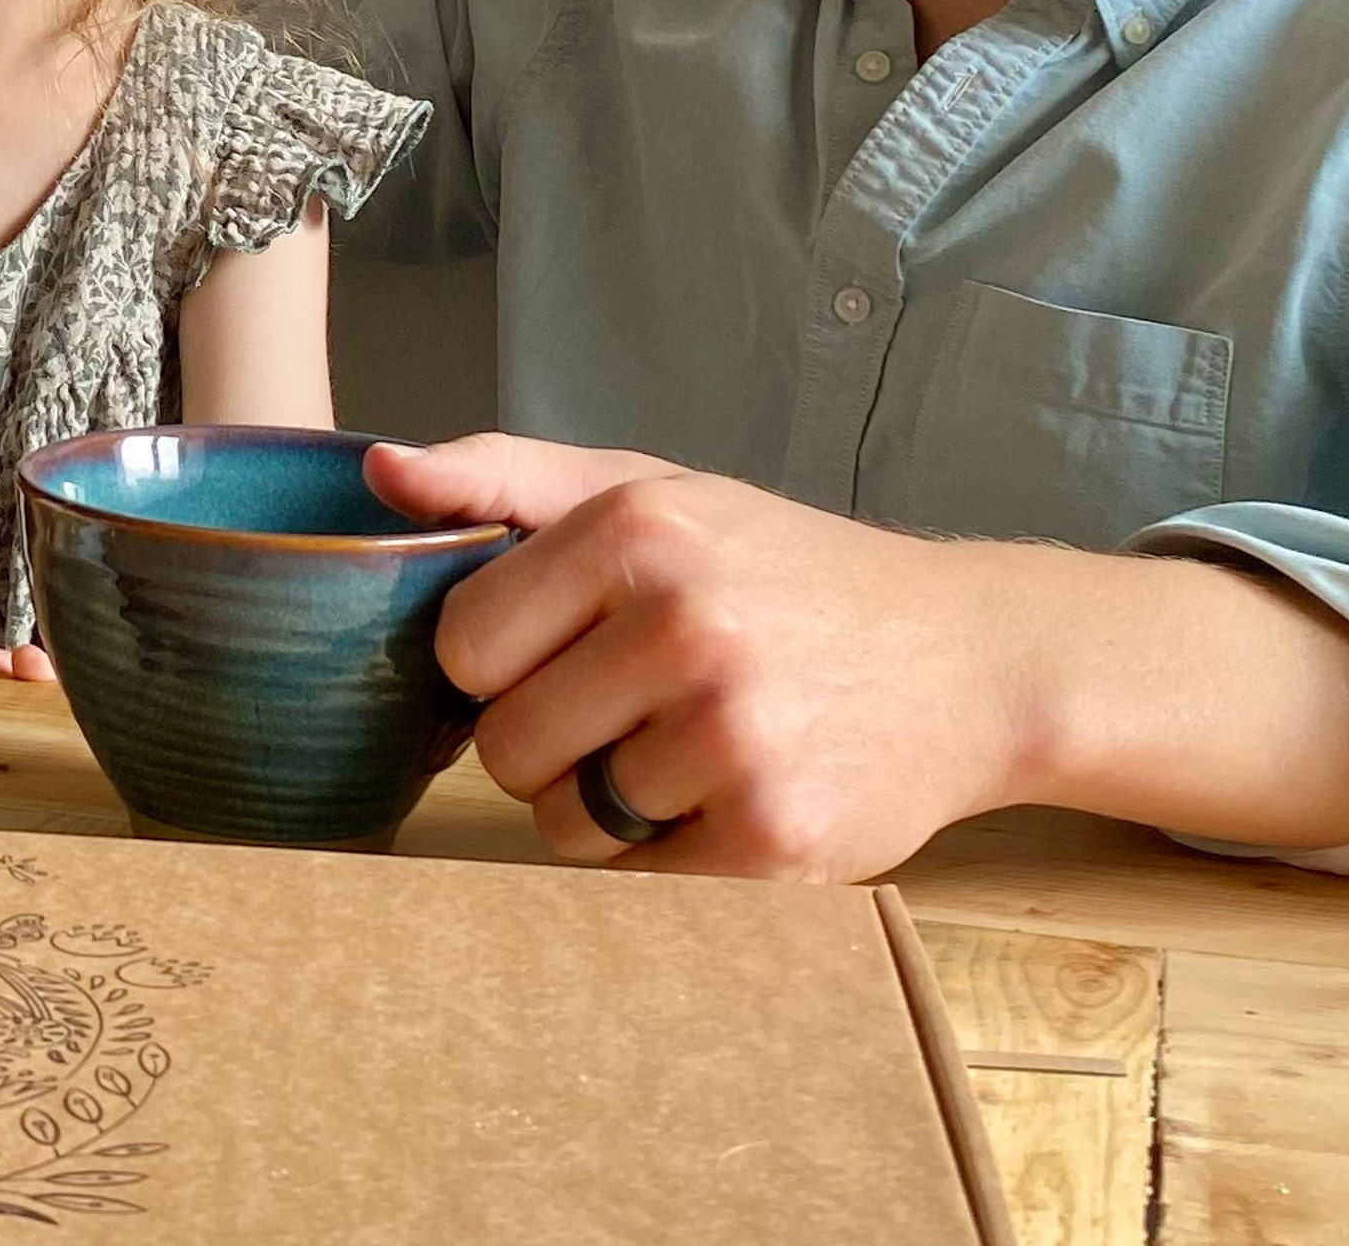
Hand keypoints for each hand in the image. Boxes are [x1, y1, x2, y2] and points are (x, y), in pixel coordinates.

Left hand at [364, 434, 1032, 881]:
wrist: (968, 658)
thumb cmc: (779, 571)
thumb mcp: (650, 489)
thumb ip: (503, 477)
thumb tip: (380, 474)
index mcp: (637, 529)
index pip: (462, 645)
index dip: (501, 662)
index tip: (563, 648)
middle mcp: (685, 625)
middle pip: (504, 746)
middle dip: (548, 740)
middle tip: (633, 704)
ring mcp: (732, 736)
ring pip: (562, 823)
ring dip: (605, 804)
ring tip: (689, 745)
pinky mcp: (771, 836)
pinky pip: (638, 875)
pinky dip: (669, 850)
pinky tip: (734, 791)